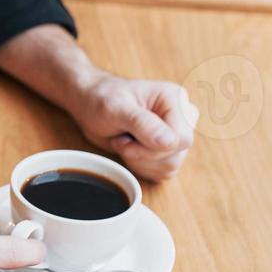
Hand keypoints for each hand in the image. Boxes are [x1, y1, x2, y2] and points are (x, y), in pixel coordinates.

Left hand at [69, 75, 197, 181]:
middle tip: (121, 139)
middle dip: (142, 154)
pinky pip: (163, 173)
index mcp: (175, 98)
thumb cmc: (100, 99)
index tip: (125, 139)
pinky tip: (129, 150)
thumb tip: (170, 142)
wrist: (90, 104)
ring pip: (170, 167)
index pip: (181, 138)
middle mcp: (181, 117)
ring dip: (140, 161)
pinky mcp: (167, 150)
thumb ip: (142, 123)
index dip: (152, 148)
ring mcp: (175, 135)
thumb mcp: (115, 108)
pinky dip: (141, 167)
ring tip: (124, 141)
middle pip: (176, 155)